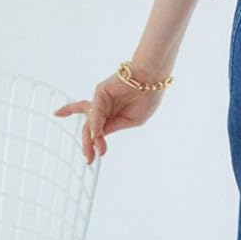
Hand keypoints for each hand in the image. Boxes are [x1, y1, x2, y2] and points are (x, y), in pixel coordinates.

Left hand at [54, 66, 168, 164]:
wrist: (152, 80)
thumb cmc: (147, 98)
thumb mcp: (132, 121)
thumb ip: (114, 127)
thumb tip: (98, 136)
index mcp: (113, 115)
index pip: (100, 131)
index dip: (98, 144)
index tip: (98, 156)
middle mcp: (104, 108)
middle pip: (91, 128)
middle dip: (88, 144)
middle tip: (88, 159)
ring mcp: (101, 101)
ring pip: (90, 122)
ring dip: (89, 138)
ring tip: (90, 152)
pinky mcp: (100, 93)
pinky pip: (96, 112)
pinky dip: (96, 124)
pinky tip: (96, 136)